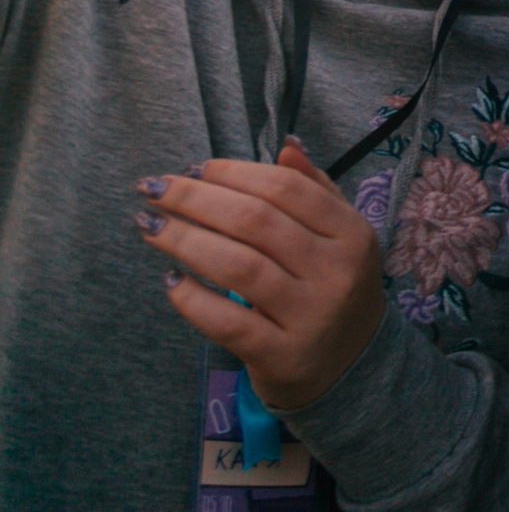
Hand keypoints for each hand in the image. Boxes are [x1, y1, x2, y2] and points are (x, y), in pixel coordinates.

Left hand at [140, 138, 386, 410]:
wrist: (353, 367)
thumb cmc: (334, 288)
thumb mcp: (340, 237)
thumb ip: (315, 191)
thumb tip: (286, 145)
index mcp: (351, 233)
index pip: (287, 189)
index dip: (234, 173)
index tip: (194, 167)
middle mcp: (335, 271)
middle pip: (256, 222)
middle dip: (197, 199)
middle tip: (154, 189)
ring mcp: (309, 315)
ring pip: (238, 266)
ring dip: (185, 241)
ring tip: (150, 226)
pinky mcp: (280, 355)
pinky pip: (227, 322)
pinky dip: (193, 300)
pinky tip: (171, 281)